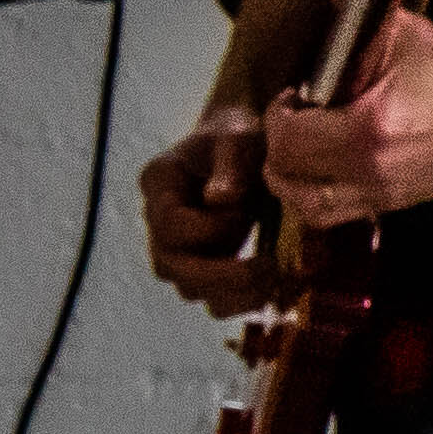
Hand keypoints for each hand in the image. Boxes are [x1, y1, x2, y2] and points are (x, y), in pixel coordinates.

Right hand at [138, 105, 285, 315]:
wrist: (242, 143)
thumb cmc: (239, 134)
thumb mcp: (239, 139)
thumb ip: (229, 166)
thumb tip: (219, 200)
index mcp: (159, 182)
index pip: (169, 224)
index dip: (207, 228)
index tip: (244, 213)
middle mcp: (158, 219)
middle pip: (170, 265)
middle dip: (219, 275)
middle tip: (268, 272)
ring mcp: (177, 245)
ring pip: (189, 287)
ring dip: (231, 294)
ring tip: (274, 283)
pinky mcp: (202, 262)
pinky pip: (211, 294)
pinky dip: (239, 299)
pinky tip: (274, 290)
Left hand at [260, 0, 432, 233]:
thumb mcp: (407, 36)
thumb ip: (358, 8)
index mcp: (366, 130)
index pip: (289, 137)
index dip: (279, 115)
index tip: (295, 94)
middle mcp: (366, 171)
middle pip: (287, 176)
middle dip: (278, 147)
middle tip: (293, 121)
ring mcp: (377, 195)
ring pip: (304, 206)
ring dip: (289, 180)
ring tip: (297, 151)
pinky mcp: (387, 207)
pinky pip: (330, 216)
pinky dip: (312, 199)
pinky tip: (319, 174)